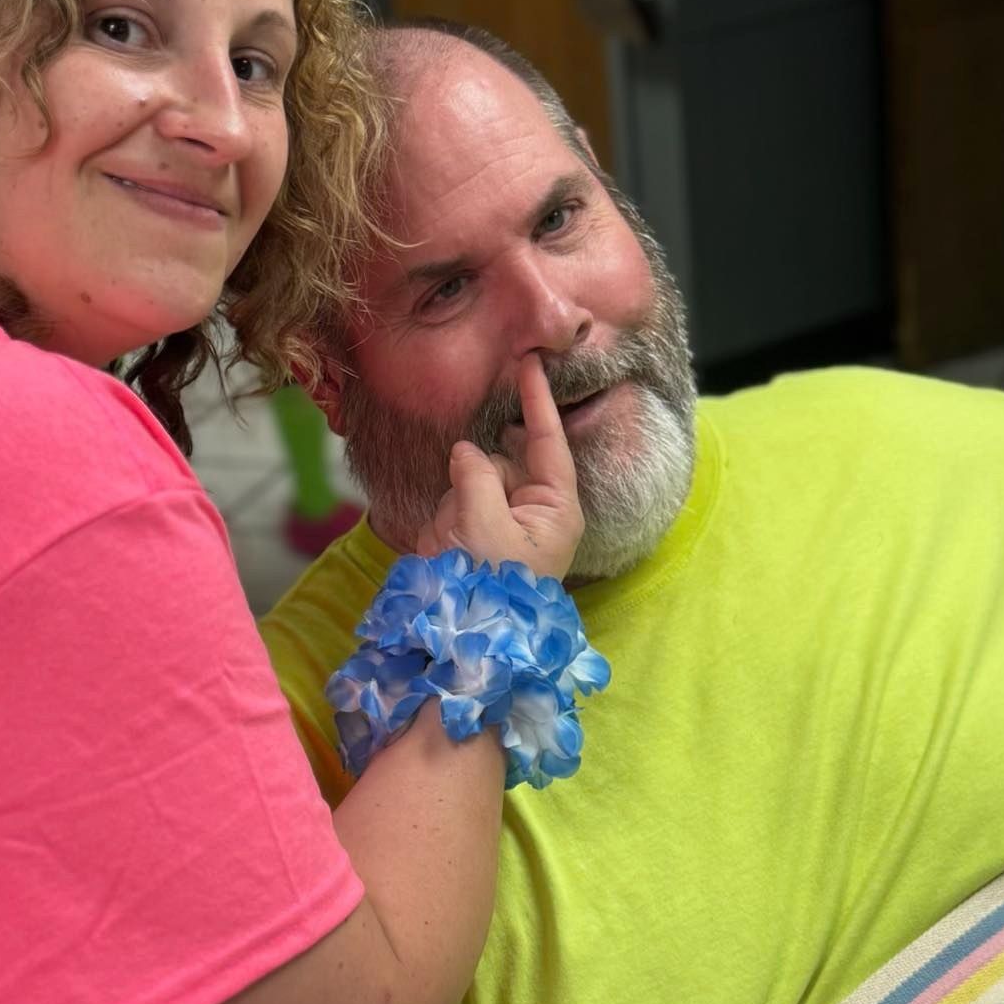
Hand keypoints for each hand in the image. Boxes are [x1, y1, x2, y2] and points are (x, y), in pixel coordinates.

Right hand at [414, 353, 582, 578]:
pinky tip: (448, 549)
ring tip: (456, 545)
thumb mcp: (484, 526)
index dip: (538, 401)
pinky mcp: (476, 531)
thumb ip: (476, 475)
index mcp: (557, 509)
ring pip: (471, 478)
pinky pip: (454, 502)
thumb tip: (466, 451)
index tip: (533, 362)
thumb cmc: (488, 588)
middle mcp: (535, 510)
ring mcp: (504, 521)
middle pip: (502, 460)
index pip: (549, 442)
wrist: (460, 641)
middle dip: (479, 478)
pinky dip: (446, 520)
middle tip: (469, 517)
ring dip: (457, 506)